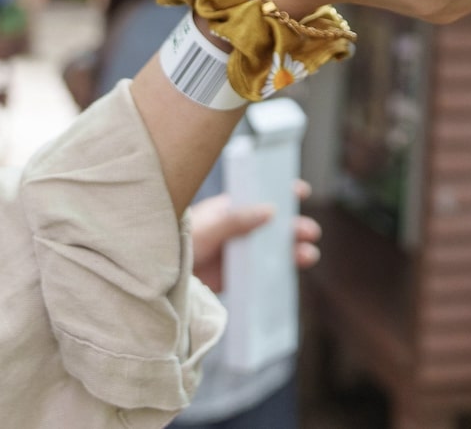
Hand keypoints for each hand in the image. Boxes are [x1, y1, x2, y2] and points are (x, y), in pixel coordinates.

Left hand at [189, 180, 321, 292]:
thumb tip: (271, 210)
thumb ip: (237, 220)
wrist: (163, 278)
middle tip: (308, 232)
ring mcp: (241, 253)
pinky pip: (265, 274)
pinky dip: (281, 273)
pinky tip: (292, 274)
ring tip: (307, 255)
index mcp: (232, 209)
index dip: (282, 192)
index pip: (261, 196)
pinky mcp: (239, 276)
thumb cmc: (180, 242)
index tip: (301, 191)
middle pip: (276, 226)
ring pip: (275, 250)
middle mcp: (241, 230)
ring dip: (294, 250)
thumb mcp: (208, 227)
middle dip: (295, 227)